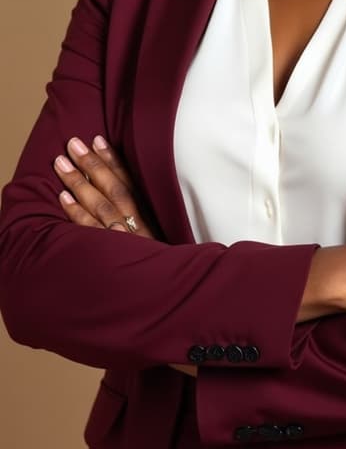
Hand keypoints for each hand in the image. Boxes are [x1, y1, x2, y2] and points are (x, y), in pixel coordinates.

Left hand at [54, 136, 196, 377]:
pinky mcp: (115, 263)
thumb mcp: (163, 247)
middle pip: (114, 191)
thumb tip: (125, 209)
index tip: (99, 139)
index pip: (131, 184)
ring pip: (100, 208)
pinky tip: (63, 199)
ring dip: (79, 183)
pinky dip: (77, 215)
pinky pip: (92, 236)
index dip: (114, 161)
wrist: (181, 310)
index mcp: (153, 222)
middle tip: (73, 143)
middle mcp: (140, 230)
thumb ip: (147, 225)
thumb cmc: (170, 277)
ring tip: (61, 163)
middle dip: (92, 165)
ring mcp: (127, 246)